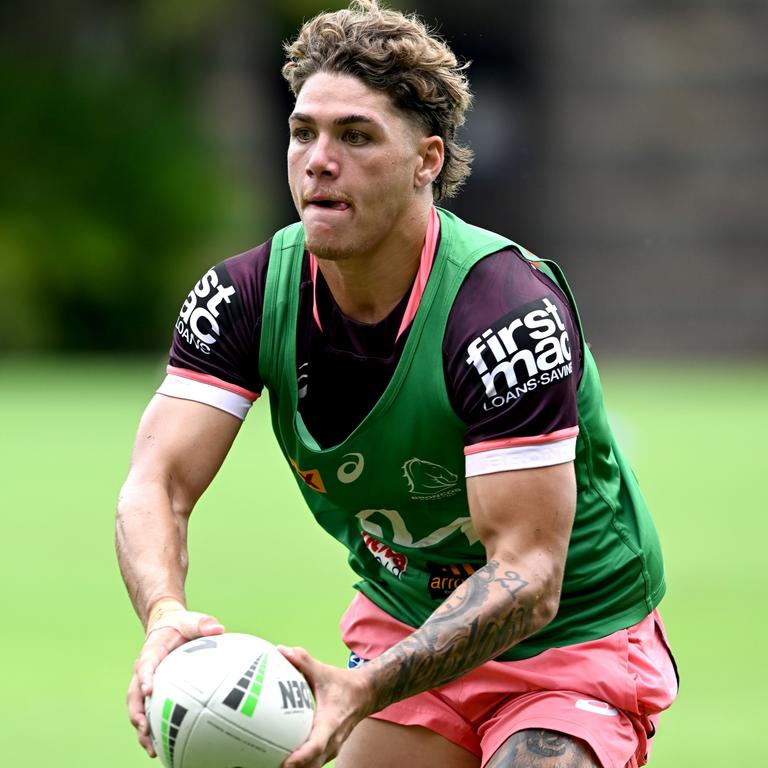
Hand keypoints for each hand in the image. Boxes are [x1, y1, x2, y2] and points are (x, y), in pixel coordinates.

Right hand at [127, 603, 224, 756]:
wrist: (168, 627)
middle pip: (134, 695)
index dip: (144, 677)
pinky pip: (150, 712)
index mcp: (151, 652)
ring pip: (138, 709)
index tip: (149, 690)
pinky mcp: (152, 694)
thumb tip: (219, 628)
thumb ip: (202, 623)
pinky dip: (153, 729)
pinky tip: (163, 747)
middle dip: (137, 714)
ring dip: (142, 729)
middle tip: (146, 729)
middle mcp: (143, 671)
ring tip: (152, 749)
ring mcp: (146, 684)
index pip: (144, 665)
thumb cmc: (181, 626)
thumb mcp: (191, 621)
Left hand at [278, 646, 372, 767]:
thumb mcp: (324, 671)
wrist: (365, 694)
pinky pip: (312, 763)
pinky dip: (299, 764)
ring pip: (312, 767)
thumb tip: (281, 650)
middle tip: (268, 763)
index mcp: (331, 722)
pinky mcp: (328, 751)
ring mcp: (331, 749)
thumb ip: (303, 661)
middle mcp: (332, 741)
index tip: (285, 762)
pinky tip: (280, 758)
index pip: (317, 745)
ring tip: (270, 763)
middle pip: (312, 764)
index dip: (301, 757)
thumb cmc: (343, 684)